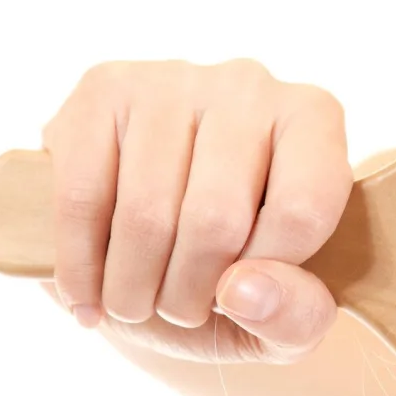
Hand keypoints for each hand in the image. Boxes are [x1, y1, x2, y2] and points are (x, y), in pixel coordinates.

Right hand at [40, 59, 352, 362]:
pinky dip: (80, 267)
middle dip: (191, 294)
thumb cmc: (247, 274)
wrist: (164, 244)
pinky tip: (89, 296)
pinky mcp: (102, 90)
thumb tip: (240, 290)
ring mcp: (171, 80)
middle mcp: (249, 84)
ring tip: (138, 306)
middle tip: (183, 312)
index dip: (268, 275)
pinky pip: (81, 197)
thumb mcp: (294, 315)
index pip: (302, 210)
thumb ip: (297, 314)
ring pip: (146, 214)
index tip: (246, 294)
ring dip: (134, 289)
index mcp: (315, 121)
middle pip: (216, 217)